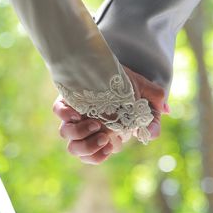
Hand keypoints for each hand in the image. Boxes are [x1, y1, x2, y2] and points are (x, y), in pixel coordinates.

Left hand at [52, 66, 167, 163]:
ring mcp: (75, 113)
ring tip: (95, 123)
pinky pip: (58, 111)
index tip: (112, 144)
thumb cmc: (128, 82)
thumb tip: (153, 133)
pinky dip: (65, 114)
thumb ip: (154, 116)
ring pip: (66, 134)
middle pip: (77, 150)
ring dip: (80, 134)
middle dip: (89, 148)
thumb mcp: (148, 96)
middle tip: (104, 136)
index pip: (97, 152)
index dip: (102, 152)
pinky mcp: (67, 97)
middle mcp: (86, 125)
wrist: (109, 60)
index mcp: (103, 130)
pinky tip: (77, 112)